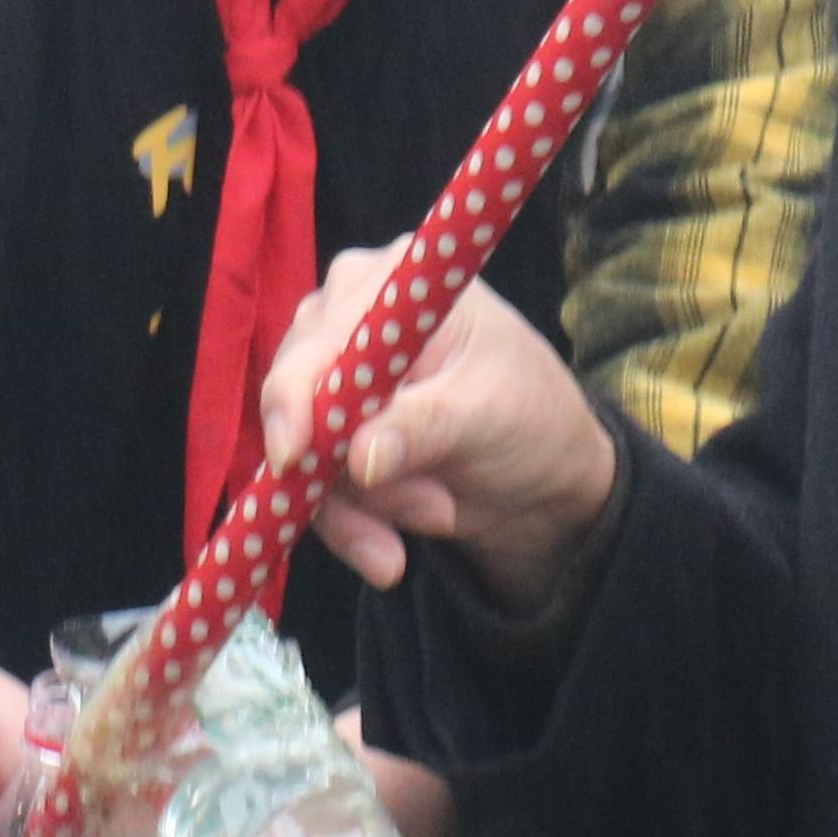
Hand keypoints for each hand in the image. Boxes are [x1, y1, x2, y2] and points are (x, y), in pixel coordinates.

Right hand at [263, 243, 620, 618]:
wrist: (542, 477)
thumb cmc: (532, 417)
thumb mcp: (490, 414)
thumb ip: (425, 427)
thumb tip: (358, 457)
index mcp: (392, 284)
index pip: (320, 338)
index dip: (297, 396)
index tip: (296, 458)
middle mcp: (347, 317)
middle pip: (296, 397)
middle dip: (350, 470)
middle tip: (435, 510)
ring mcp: (330, 379)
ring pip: (300, 455)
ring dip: (364, 506)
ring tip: (441, 513)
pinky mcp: (326, 438)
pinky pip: (306, 490)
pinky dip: (350, 526)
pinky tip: (390, 552)